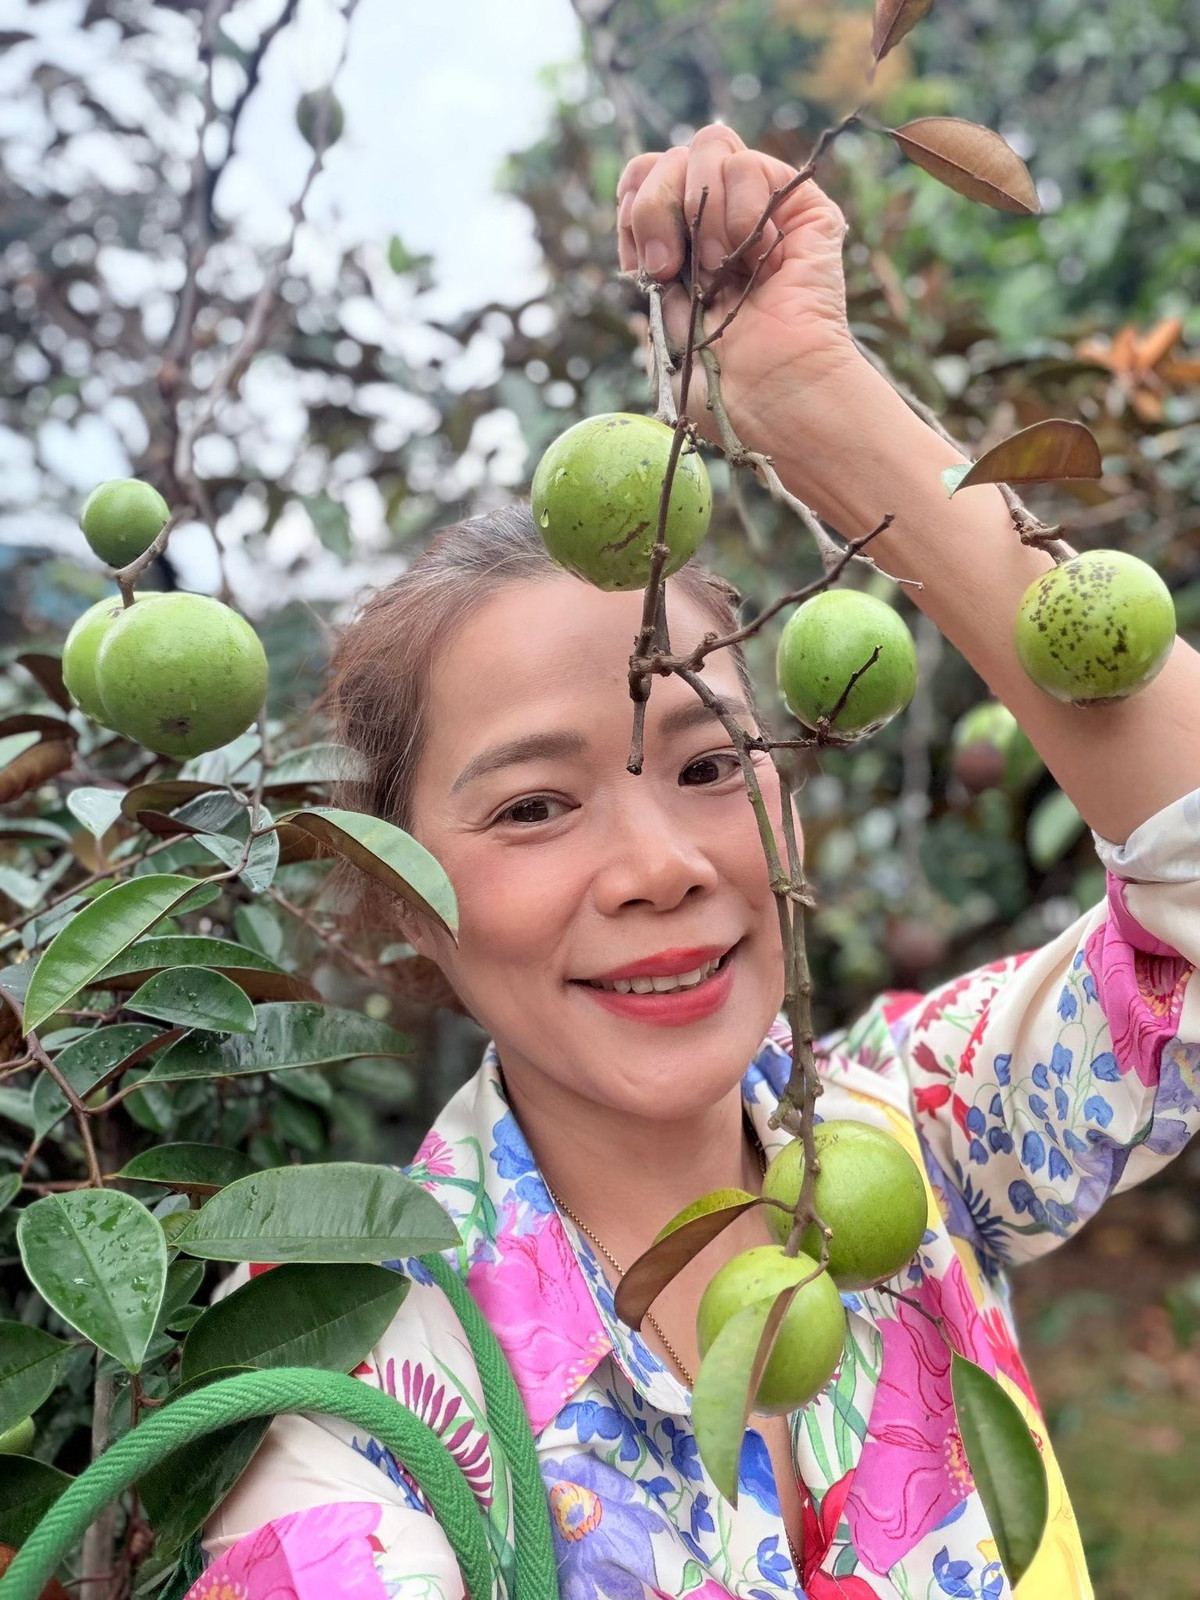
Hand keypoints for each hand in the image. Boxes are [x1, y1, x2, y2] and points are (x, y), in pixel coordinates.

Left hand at [617, 124, 866, 452]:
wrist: (774, 397)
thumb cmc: (720, 387)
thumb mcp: (661, 328)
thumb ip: (645, 263)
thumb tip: (635, 206)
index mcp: (683, 246)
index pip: (642, 178)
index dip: (633, 206)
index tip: (642, 265)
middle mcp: (718, 221)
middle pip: (668, 155)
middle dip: (656, 207)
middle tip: (671, 268)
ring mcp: (760, 209)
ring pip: (709, 145)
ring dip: (702, 215)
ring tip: (722, 270)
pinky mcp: (800, 205)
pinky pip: (749, 163)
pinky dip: (740, 210)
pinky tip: (755, 258)